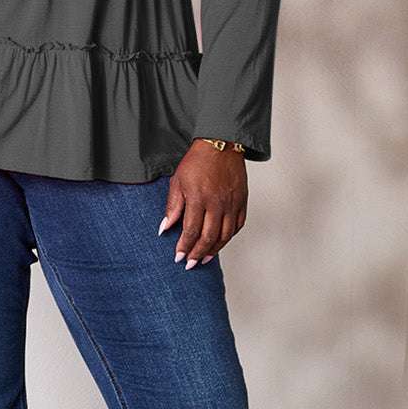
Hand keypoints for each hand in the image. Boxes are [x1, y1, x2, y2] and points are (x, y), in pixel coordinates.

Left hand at [159, 140, 247, 268]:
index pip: (191, 230)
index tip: (178, 257)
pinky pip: (237, 226)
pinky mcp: (242, 201)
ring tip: (203, 259)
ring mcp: (232, 203)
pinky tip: (220, 242)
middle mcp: (217, 203)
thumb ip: (172, 207)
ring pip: (225, 235)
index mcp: (199, 198)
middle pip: (209, 237)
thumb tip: (165, 229)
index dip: (184, 247)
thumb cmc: (197, 161)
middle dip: (197, 253)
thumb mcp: (178, 181)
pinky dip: (228, 237)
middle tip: (190, 264)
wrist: (221, 144)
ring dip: (214, 250)